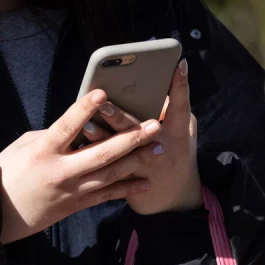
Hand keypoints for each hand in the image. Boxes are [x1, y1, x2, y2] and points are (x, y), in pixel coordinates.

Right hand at [0, 90, 164, 243]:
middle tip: (154, 125)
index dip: (84, 109)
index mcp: (44, 151)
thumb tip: (79, 125)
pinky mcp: (77, 205)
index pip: (67, 126)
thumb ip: (52, 134)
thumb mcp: (25, 145)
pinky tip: (145, 182)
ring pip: (110, 174)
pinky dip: (127, 189)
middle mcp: (61, 171)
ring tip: (158, 148)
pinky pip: (107, 196)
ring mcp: (71, 190)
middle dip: (130, 138)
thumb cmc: (9, 172)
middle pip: (101, 153)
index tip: (102, 92)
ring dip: (137, 161)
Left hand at [81, 59, 201, 214]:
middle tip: (103, 101)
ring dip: (100, 136)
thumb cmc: (178, 154)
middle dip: (119, 115)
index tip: (178, 64)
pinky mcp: (126, 181)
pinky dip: (93, 155)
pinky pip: (107, 168)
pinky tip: (79, 145)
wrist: (174, 200)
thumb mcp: (185, 132)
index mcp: (178, 133)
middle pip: (138, 130)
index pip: (180, 105)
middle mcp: (161, 150)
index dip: (181, 85)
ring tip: (84, 124)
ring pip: (118, 152)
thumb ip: (174, 110)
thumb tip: (158, 88)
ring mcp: (142, 167)